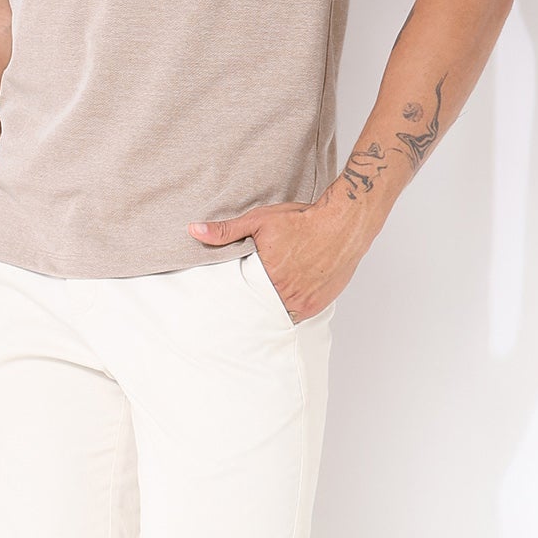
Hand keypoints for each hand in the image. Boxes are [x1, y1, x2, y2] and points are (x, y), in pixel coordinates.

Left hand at [188, 198, 368, 321]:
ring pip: (279, 316)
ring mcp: (306, 302)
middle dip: (250, 310)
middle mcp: (288, 295)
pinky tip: (280, 302)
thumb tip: (194, 230)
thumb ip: (225, 231)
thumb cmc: (302, 220)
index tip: (224, 305)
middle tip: (237, 311)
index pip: (241, 301)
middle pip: (260, 311)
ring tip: (258, 306)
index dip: (233, 304)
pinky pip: (298, 316)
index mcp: (269, 279)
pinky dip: (288, 311)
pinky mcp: (319, 304)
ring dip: (270, 311)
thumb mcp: (259, 221)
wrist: (344, 223)